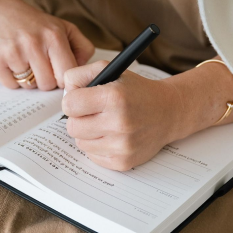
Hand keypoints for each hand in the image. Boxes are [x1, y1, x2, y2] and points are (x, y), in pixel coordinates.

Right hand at [0, 0, 94, 91]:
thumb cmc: (32, 22)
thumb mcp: (62, 26)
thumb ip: (82, 47)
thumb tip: (85, 72)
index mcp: (53, 36)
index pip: (66, 76)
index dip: (63, 78)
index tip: (58, 73)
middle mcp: (33, 43)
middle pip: (48, 85)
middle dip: (45, 79)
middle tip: (38, 64)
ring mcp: (13, 52)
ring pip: (29, 87)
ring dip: (28, 79)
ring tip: (24, 61)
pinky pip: (11, 85)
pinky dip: (11, 79)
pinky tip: (11, 62)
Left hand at [60, 63, 183, 170]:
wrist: (167, 112)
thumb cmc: (135, 90)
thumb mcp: (109, 70)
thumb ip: (79, 75)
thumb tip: (64, 94)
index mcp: (114, 97)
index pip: (69, 105)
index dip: (72, 100)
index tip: (81, 99)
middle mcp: (119, 123)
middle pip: (72, 127)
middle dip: (78, 118)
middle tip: (92, 112)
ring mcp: (122, 146)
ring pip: (80, 143)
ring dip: (87, 133)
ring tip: (103, 123)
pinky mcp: (124, 162)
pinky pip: (93, 157)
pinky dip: (97, 147)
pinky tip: (111, 136)